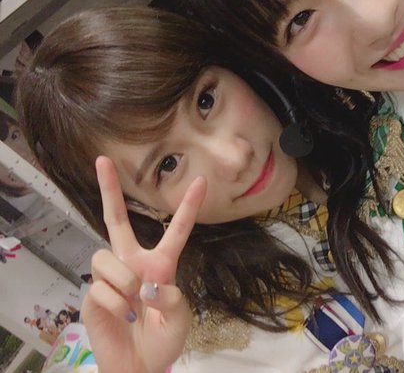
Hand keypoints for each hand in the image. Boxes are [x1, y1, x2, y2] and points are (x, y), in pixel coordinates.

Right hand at [82, 156, 205, 372]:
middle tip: (102, 160)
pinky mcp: (93, 295)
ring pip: (107, 256)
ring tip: (134, 303)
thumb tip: (148, 285)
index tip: (202, 181)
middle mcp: (133, 263)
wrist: (138, 367)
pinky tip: (124, 316)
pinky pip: (100, 286)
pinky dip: (116, 304)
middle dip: (109, 189)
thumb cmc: (162, 341)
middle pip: (116, 219)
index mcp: (161, 263)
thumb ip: (173, 301)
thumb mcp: (180, 321)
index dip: (188, 207)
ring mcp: (110, 277)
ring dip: (123, 281)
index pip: (176, 230)